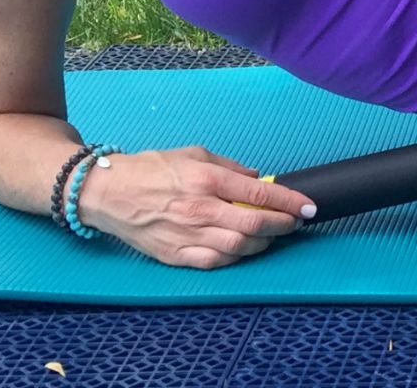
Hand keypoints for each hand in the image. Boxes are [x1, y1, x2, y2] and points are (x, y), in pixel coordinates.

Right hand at [77, 144, 315, 269]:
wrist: (108, 193)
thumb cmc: (152, 168)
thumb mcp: (195, 153)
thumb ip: (230, 168)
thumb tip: (257, 179)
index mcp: (205, 180)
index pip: (258, 193)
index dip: (288, 202)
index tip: (308, 206)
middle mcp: (198, 210)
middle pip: (252, 224)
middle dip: (282, 225)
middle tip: (297, 222)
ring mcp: (185, 236)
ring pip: (236, 247)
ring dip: (262, 243)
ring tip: (273, 235)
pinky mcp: (173, 255)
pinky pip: (212, 262)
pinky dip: (235, 258)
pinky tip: (245, 249)